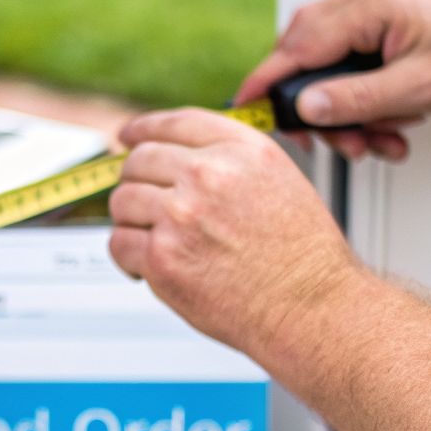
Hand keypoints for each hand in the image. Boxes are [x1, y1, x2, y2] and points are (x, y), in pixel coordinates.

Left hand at [108, 108, 361, 355]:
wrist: (311, 308)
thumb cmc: (301, 256)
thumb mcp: (280, 181)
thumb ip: (230, 161)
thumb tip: (178, 158)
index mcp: (241, 150)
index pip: (175, 122)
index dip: (143, 129)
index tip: (129, 136)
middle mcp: (209, 174)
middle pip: (140, 160)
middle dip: (136, 181)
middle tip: (144, 205)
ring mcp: (181, 215)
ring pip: (123, 201)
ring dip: (132, 221)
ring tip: (156, 241)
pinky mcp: (163, 258)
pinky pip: (119, 243)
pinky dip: (128, 257)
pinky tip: (149, 266)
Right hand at [235, 0, 430, 160]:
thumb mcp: (419, 89)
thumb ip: (356, 99)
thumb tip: (307, 108)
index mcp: (371, 3)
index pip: (299, 44)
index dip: (268, 80)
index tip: (244, 106)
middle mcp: (365, 2)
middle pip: (307, 58)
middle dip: (322, 109)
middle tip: (341, 143)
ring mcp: (372, 16)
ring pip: (329, 71)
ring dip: (348, 114)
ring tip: (380, 139)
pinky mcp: (381, 33)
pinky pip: (352, 72)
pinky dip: (364, 104)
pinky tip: (390, 124)